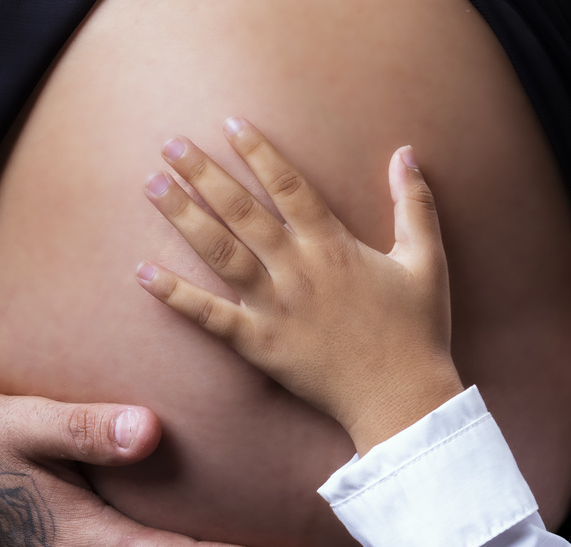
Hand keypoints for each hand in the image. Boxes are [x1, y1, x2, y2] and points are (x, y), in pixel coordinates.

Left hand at [136, 117, 463, 454]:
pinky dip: (175, 295)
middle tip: (170, 144)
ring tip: (152, 186)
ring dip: (183, 217)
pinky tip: (143, 273)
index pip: (289, 186)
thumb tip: (404, 155)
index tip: (230, 125)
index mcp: (335, 246)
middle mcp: (298, 269)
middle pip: (242, 210)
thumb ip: (414, 206)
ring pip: (220, 252)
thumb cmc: (418, 331)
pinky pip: (209, 317)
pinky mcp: (260, 345)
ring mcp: (275, 307)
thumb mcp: (427, 262)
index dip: (259, 152)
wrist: (403, 398)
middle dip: (204, 173)